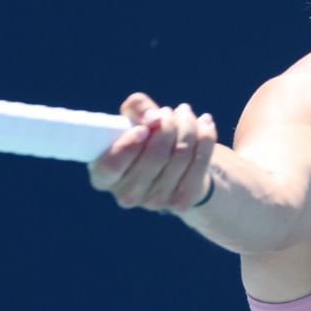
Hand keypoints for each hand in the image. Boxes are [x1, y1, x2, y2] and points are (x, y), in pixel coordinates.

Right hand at [87, 92, 218, 212]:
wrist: (171, 166)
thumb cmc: (143, 138)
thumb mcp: (132, 118)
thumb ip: (136, 108)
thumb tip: (155, 119)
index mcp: (104, 176)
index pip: (112, 165)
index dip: (129, 144)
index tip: (143, 127)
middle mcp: (126, 195)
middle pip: (155, 156)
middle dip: (167, 125)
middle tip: (167, 112)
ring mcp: (154, 201)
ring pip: (181, 154)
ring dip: (187, 125)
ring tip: (184, 113)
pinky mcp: (181, 201)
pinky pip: (201, 162)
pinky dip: (206, 136)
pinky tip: (205, 122)